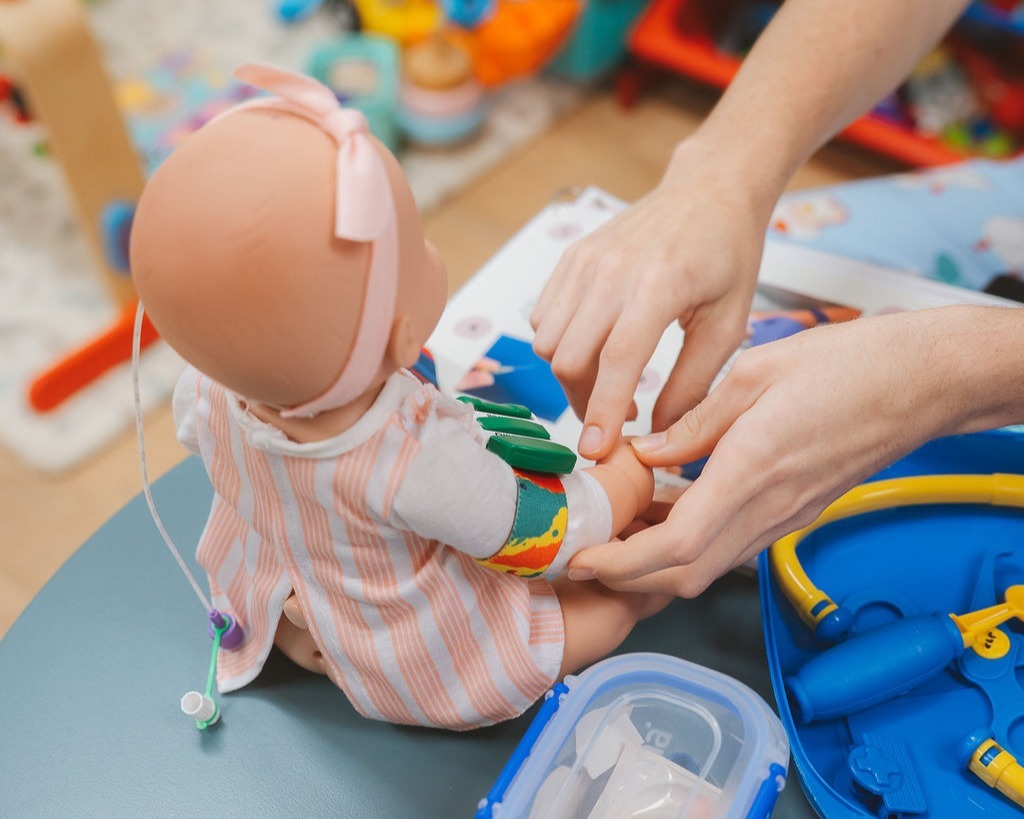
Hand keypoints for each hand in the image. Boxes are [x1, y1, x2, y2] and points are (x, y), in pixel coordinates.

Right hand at [531, 139, 771, 460]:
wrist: (709, 190)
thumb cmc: (728, 257)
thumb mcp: (728, 325)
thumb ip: (693, 385)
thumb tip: (662, 436)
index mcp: (660, 284)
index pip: (617, 360)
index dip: (601, 411)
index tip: (596, 450)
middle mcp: (612, 269)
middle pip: (569, 358)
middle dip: (584, 401)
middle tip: (616, 417)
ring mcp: (585, 260)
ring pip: (549, 341)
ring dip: (571, 375)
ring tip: (610, 383)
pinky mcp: (571, 257)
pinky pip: (544, 318)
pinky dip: (561, 345)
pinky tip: (596, 348)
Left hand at [567, 309, 970, 596]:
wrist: (918, 381)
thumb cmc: (846, 366)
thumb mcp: (752, 375)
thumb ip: (693, 424)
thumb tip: (647, 455)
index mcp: (751, 471)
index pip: (676, 545)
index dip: (622, 562)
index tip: (583, 560)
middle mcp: (769, 507)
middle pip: (688, 574)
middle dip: (630, 578)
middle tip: (587, 558)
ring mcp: (786, 516)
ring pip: (710, 565)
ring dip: (658, 567)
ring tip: (617, 536)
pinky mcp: (795, 512)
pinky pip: (733, 544)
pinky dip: (691, 546)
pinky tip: (667, 515)